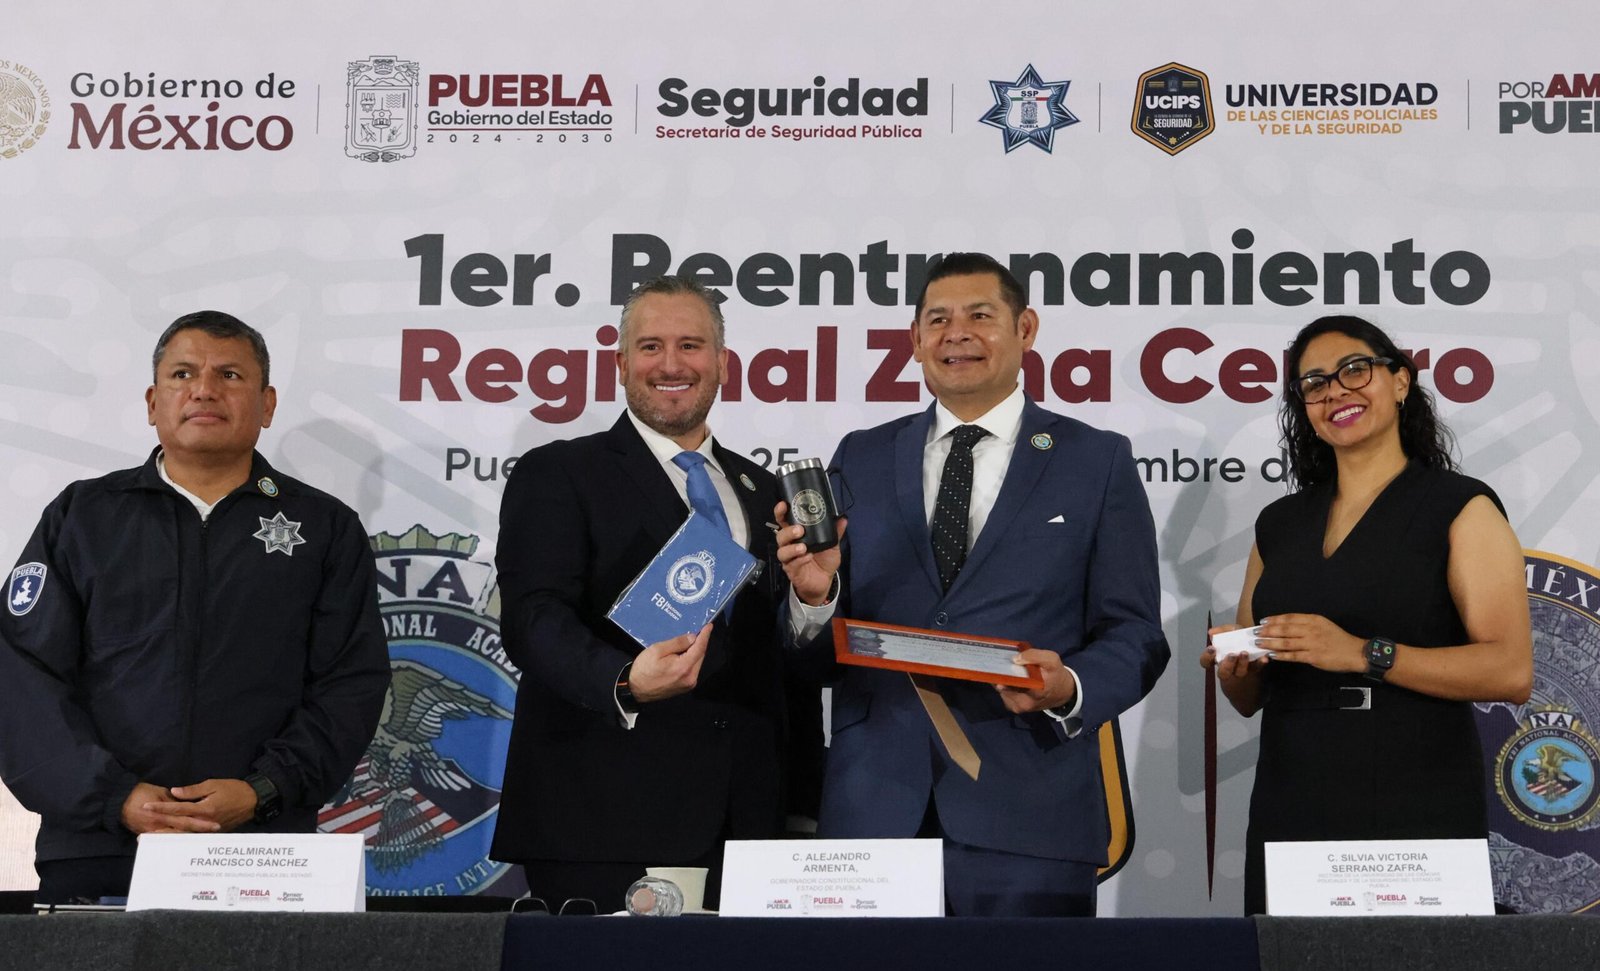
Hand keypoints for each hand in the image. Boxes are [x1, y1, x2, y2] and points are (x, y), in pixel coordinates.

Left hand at [122, 780, 237, 833]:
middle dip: (159, 830)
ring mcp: (208, 830)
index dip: (160, 808)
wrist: (254, 801)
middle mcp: (204, 823)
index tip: (145, 807)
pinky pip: (193, 837)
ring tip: (152, 840)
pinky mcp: (212, 833)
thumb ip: (193, 790)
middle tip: (142, 835)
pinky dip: (181, 838)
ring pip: (184, 835)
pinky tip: (171, 840)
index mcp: (204, 810)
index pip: (177, 809)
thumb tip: (174, 793)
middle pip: (177, 828)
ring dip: (168, 838)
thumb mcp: (214, 784)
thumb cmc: (234, 790)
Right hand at [626, 624, 711, 702]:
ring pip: (697, 663)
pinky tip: (685, 653)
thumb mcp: (657, 650)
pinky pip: (693, 669)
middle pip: (701, 656)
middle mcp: (691, 677)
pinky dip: (691, 660)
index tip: (709, 625)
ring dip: (695, 651)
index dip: (705, 635)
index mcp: (684, 667)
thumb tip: (693, 637)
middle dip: (700, 642)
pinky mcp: (686, 687)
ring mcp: (689, 684)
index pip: (700, 648)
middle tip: (699, 630)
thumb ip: (677, 643)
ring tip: (690, 640)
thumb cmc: (644, 669)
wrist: (635, 690)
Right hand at [774, 500, 844, 605]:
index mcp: (797, 535)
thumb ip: (835, 532)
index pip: (784, 521)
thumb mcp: (832, 545)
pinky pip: (791, 564)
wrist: (824, 582)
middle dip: (788, 531)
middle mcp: (790, 545)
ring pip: (782, 551)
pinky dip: (800, 560)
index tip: (783, 504)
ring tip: (803, 547)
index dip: (781, 512)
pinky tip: (808, 557)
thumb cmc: (824, 560)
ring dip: (792, 547)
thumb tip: (843, 519)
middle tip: (800, 530)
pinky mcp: (792, 570)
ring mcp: (789, 559)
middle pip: (780, 535)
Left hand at [995, 647, 1075, 713]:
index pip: (1013, 684)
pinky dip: (1004, 685)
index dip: (1001, 673)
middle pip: (1002, 686)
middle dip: (999, 673)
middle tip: (999, 662)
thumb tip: (1015, 659)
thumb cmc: (1056, 675)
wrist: (1062, 693)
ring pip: (1000, 689)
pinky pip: (1003, 694)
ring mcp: (1018, 707)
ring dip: (1001, 679)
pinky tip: (1010, 678)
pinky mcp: (1014, 708)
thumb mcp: (1052, 660)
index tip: (995, 663)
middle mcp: (1024, 703)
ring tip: (1006, 669)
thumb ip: (1035, 656)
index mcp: (1035, 692)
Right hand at [1200, 625, 1269, 681]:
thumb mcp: (1231, 631)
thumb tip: (1211, 632)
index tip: (1213, 649)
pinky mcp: (1255, 670)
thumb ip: (1222, 630)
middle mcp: (1228, 668)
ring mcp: (1241, 670)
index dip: (1207, 657)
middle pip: (1223, 673)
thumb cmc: (1239, 638)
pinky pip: (1257, 668)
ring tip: (1245, 653)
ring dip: (1242, 663)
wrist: (1255, 646)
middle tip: (1232, 654)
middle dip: (1227, 665)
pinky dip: (1260, 663)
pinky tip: (1263, 658)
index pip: (1206, 662)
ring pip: (1239, 673)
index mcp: (1218, 658)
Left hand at [1255, 613, 1365, 673]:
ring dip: (1270, 642)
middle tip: (1255, 632)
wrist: (1355, 652)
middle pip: (1284, 629)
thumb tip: (1286, 625)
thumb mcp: (1323, 624)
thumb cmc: (1338, 638)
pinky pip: (1293, 656)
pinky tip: (1272, 654)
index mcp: (1313, 620)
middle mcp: (1311, 630)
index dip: (1274, 619)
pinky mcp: (1313, 656)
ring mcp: (1311, 643)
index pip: (1289, 618)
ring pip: (1286, 642)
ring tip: (1259, 643)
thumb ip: (1307, 624)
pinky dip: (1281, 655)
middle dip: (1268, 630)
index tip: (1263, 621)